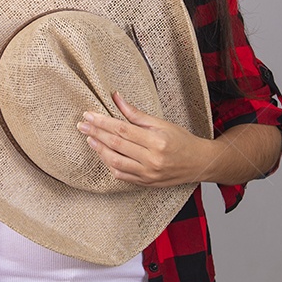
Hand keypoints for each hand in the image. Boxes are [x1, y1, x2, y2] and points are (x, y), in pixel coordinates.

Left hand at [75, 90, 209, 187]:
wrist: (199, 163)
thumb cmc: (181, 140)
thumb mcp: (161, 123)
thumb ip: (136, 114)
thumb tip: (116, 97)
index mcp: (156, 141)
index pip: (122, 130)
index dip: (103, 122)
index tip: (89, 115)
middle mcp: (151, 160)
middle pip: (116, 145)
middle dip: (96, 133)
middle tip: (82, 125)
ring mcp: (148, 174)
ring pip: (116, 162)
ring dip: (99, 150)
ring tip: (89, 138)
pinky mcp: (146, 183)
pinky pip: (122, 175)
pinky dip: (110, 165)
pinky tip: (102, 154)